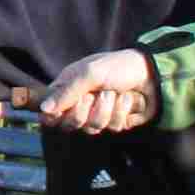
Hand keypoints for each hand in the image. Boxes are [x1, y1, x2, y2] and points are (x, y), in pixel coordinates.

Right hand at [40, 50, 159, 134]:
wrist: (151, 73)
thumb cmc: (117, 67)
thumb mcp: (89, 73)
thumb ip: (66, 92)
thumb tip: (43, 110)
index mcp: (68, 88)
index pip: (49, 112)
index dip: (53, 116)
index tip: (62, 111)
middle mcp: (80, 103)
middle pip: (69, 124)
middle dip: (85, 110)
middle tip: (94, 95)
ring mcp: (97, 114)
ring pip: (92, 127)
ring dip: (106, 109)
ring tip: (115, 93)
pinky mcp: (115, 122)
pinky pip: (112, 127)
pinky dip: (121, 112)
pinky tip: (127, 99)